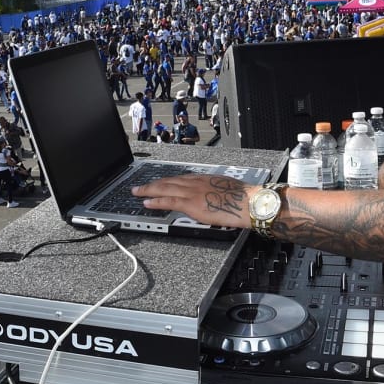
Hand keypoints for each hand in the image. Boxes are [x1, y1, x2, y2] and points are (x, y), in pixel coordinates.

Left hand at [132, 174, 249, 228]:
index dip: (166, 181)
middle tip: (139, 187)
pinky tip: (147, 202)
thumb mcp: (225, 187)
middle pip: (168, 181)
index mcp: (203, 178)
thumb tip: (212, 195)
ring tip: (137, 192)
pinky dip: (156, 201)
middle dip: (152, 184)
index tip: (158, 182)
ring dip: (148, 190)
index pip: (179, 178)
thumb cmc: (241, 197)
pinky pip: (168, 201)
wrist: (246, 201)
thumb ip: (214, 190)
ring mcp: (191, 192)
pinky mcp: (190, 204)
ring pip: (164, 189)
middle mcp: (194, 182)